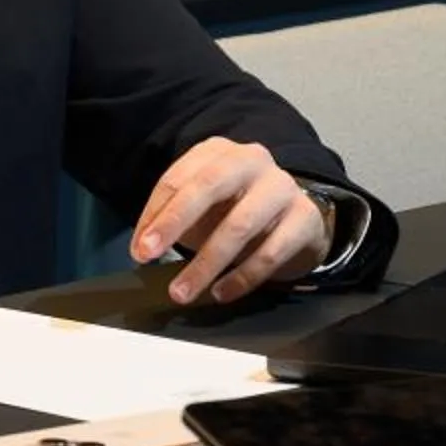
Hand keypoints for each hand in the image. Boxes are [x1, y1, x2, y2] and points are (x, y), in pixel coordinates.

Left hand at [130, 137, 329, 305]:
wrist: (297, 220)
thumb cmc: (236, 211)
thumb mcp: (202, 208)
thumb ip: (172, 220)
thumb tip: (141, 248)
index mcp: (217, 152)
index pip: (178, 178)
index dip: (154, 214)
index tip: (139, 250)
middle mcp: (251, 161)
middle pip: (208, 186)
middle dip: (174, 222)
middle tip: (149, 254)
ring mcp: (282, 187)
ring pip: (239, 225)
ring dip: (206, 263)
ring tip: (182, 291)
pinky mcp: (306, 217)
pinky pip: (271, 251)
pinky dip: (242, 277)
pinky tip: (221, 293)